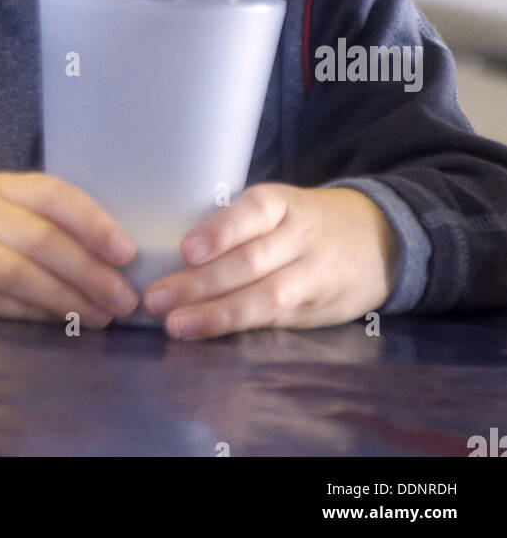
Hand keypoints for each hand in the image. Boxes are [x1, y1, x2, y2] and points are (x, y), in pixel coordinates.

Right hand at [0, 157, 141, 327]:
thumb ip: (31, 213)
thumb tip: (100, 248)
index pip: (51, 195)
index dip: (92, 222)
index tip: (127, 251)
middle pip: (38, 239)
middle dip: (87, 273)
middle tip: (124, 299)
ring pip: (14, 274)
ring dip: (61, 300)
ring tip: (97, 318)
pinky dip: (24, 314)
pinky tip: (52, 323)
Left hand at [141, 183, 400, 339]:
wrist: (379, 239)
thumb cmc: (308, 220)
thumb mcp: (282, 206)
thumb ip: (240, 223)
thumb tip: (173, 250)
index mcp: (284, 203)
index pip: (254, 211)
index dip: (221, 231)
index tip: (186, 250)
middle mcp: (300, 238)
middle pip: (251, 261)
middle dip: (201, 283)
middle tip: (156, 298)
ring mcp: (312, 276)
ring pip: (265, 297)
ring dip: (216, 313)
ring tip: (176, 324)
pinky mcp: (317, 309)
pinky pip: (277, 320)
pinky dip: (242, 329)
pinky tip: (210, 334)